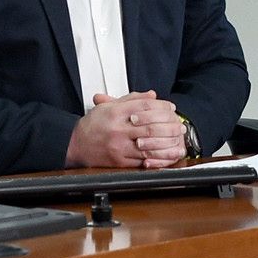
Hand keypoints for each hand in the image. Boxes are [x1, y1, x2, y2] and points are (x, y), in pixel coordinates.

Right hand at [67, 91, 184, 168]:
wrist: (77, 145)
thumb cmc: (93, 124)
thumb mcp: (110, 106)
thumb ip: (131, 100)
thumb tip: (152, 95)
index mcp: (115, 112)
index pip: (143, 107)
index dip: (161, 106)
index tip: (171, 107)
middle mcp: (117, 129)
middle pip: (149, 127)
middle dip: (168, 127)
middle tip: (180, 126)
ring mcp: (119, 147)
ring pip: (148, 146)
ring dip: (167, 144)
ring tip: (178, 141)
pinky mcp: (119, 161)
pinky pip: (142, 160)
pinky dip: (157, 158)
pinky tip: (166, 155)